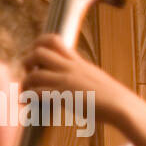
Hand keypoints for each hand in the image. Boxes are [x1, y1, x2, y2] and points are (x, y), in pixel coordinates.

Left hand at [21, 34, 137, 128]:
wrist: (121, 106)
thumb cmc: (109, 96)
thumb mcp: (93, 77)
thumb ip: (79, 74)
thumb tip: (71, 80)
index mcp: (76, 61)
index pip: (53, 39)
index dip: (37, 45)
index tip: (35, 59)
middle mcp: (69, 67)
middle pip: (38, 53)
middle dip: (27, 63)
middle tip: (29, 75)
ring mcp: (66, 81)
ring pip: (33, 75)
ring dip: (25, 85)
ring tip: (26, 94)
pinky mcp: (63, 96)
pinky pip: (36, 93)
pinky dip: (28, 98)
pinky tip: (28, 104)